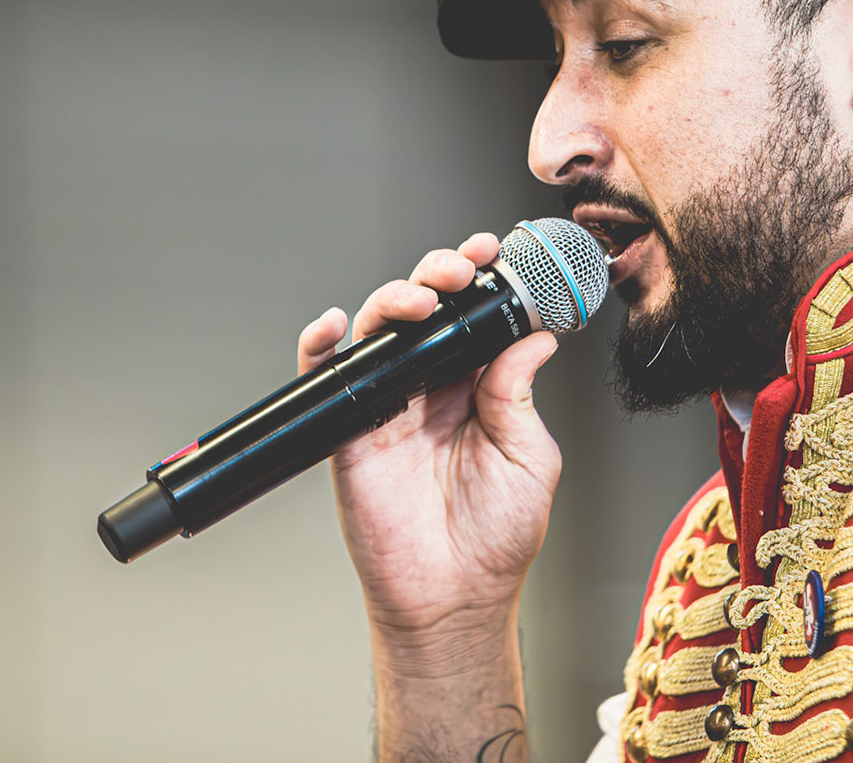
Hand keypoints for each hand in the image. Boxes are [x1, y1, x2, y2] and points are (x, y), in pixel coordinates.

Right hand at [296, 233, 562, 657]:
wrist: (455, 597)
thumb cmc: (497, 537)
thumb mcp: (530, 457)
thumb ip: (519, 394)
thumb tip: (532, 337)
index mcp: (477, 387)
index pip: (474, 317)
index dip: (482, 281)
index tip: (495, 255)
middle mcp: (429, 387)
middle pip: (425, 309)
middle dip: (439, 275)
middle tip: (460, 270)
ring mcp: (387, 405)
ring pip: (379, 330)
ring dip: (395, 299)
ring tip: (422, 298)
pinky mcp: (349, 431)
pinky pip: (326, 379)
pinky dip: (320, 347)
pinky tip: (334, 327)